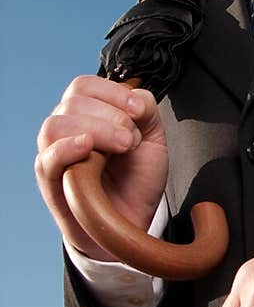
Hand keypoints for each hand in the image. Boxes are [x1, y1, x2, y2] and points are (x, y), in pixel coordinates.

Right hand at [36, 75, 167, 259]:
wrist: (134, 220)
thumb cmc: (137, 179)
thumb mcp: (153, 137)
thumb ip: (146, 109)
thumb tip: (134, 99)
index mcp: (86, 114)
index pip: (84, 86)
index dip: (113, 93)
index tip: (138, 112)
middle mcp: (66, 130)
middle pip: (72, 103)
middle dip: (111, 116)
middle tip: (132, 141)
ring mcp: (55, 155)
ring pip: (55, 126)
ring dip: (95, 130)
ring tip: (121, 148)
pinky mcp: (51, 183)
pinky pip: (47, 160)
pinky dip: (66, 149)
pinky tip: (87, 148)